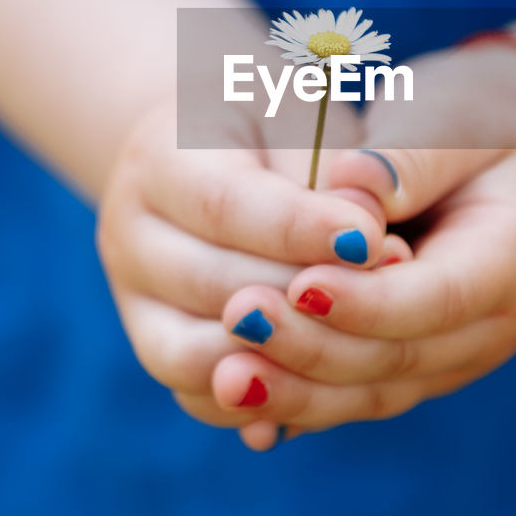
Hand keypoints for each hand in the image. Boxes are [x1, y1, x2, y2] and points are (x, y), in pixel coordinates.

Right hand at [96, 86, 388, 440]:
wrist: (216, 155)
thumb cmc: (277, 123)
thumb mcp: (301, 113)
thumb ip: (330, 166)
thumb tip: (368, 229)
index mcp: (158, 155)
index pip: (224, 205)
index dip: (299, 230)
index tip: (373, 241)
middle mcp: (128, 230)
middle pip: (211, 285)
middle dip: (303, 299)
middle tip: (388, 295)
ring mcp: (132, 296)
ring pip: (195, 356)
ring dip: (282, 359)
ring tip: (359, 344)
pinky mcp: (153, 343)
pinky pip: (199, 395)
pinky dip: (260, 401)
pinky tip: (327, 388)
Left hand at [198, 43, 515, 445]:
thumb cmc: (482, 121)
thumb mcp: (456, 120)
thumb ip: (407, 158)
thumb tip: (349, 186)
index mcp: (515, 259)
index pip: (439, 297)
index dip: (366, 300)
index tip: (296, 284)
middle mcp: (492, 327)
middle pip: (399, 358)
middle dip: (314, 349)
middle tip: (241, 320)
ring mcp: (454, 356)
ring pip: (372, 391)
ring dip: (296, 392)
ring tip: (224, 378)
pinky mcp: (413, 364)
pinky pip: (352, 393)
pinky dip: (296, 399)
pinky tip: (232, 396)